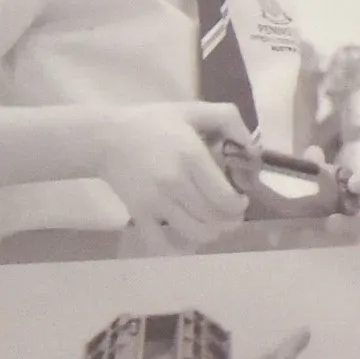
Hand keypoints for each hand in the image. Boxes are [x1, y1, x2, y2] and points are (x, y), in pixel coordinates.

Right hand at [89, 102, 252, 250]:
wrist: (106, 138)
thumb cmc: (153, 123)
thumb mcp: (193, 109)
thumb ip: (228, 118)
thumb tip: (252, 145)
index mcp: (191, 157)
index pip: (224, 197)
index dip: (239, 205)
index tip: (241, 200)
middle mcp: (174, 183)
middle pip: (213, 218)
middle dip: (231, 221)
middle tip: (233, 215)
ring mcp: (154, 202)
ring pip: (194, 233)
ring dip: (211, 234)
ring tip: (215, 225)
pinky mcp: (137, 214)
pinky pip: (160, 244)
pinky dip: (178, 248)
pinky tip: (187, 241)